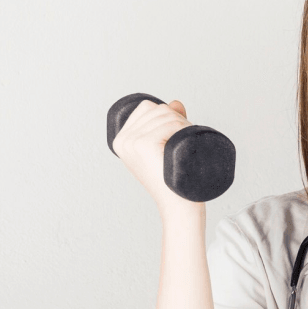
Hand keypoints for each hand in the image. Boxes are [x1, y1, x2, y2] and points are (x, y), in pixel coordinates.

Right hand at [111, 99, 202, 218]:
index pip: (147, 107)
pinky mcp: (144, 144)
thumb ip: (169, 123)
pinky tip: (184, 146)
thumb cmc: (174, 180)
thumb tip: (175, 102)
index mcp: (121, 140)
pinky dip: (183, 129)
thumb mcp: (166, 147)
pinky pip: (171, 123)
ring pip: (165, 113)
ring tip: (186, 146)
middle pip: (157, 108)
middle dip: (177, 119)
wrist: (178, 205)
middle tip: (185, 142)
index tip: (177, 133)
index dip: (167, 114)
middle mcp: (122, 140)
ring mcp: (131, 142)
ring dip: (183, 125)